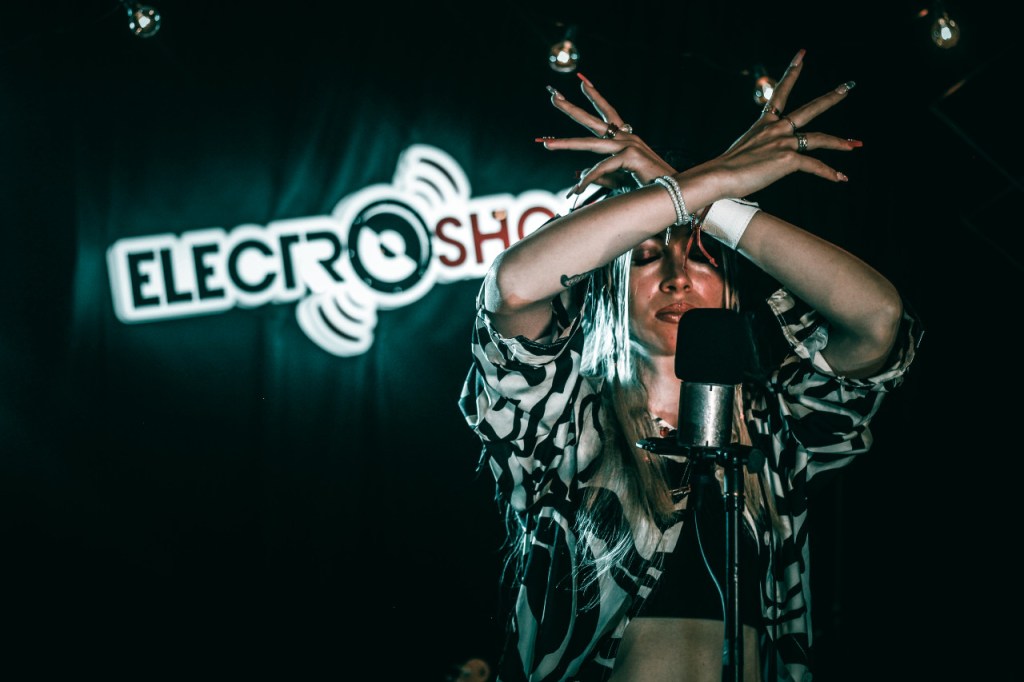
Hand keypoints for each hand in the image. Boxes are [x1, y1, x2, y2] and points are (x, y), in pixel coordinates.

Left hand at [536, 73, 675, 195]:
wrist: (673, 195)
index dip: (595, 97)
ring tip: (546, 143)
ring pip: (590, 143)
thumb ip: (600, 176)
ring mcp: (629, 145)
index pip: (607, 113)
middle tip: (553, 95)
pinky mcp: (630, 156)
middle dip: (571, 108)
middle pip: (593, 119)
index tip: (583, 83)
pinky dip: (588, 181)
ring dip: (565, 144)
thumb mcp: (619, 180)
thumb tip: (578, 173)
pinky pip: (600, 169)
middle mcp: (626, 137)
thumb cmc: (648, 188)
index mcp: (626, 139)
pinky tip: (577, 191)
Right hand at [685, 49, 861, 199]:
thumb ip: (756, 150)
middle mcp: (776, 129)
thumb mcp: (742, 150)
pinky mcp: (787, 160)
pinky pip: (814, 166)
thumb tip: (756, 161)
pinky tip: (841, 178)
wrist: (719, 175)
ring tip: (855, 144)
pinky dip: (829, 173)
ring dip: (839, 142)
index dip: (792, 73)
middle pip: (810, 109)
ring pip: (819, 139)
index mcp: (764, 124)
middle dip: (831, 98)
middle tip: (847, 87)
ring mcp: (783, 143)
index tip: (802, 56)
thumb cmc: (724, 169)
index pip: (780, 92)